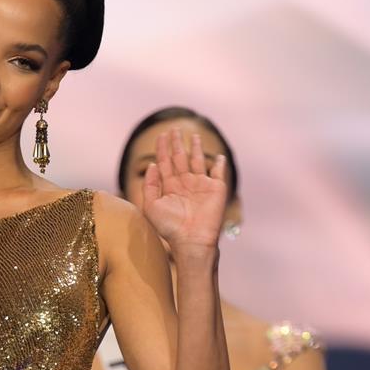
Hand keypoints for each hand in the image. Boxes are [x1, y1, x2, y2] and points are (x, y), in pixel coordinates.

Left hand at [141, 128, 229, 254]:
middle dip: (177, 144)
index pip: (165, 163)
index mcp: (170, 187)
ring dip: (196, 148)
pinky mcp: (216, 189)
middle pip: (180, 158)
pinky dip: (219, 164)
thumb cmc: (169, 227)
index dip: (163, 149)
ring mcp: (201, 185)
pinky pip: (218, 172)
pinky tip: (218, 157)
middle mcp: (185, 184)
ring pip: (198, 161)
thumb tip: (152, 165)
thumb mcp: (151, 206)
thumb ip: (149, 185)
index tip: (162, 135)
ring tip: (193, 136)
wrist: (192, 240)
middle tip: (174, 129)